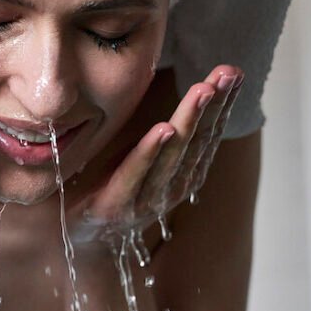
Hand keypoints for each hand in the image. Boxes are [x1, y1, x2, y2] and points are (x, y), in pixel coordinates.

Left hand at [66, 65, 243, 247]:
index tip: (234, 73)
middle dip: (214, 105)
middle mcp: (171, 188)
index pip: (208, 134)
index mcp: (182, 174)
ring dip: (189, 120)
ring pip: (173, 155)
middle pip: (197, 141)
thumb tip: (186, 89)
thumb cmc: (112, 186)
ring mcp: (144, 199)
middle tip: (227, 74)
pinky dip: (150, 152)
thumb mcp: (144, 155)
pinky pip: (134, 175)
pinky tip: (164, 129)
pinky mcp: (114, 206)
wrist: (76, 237)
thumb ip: (167, 133)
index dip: (222, 104)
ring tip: (203, 91)